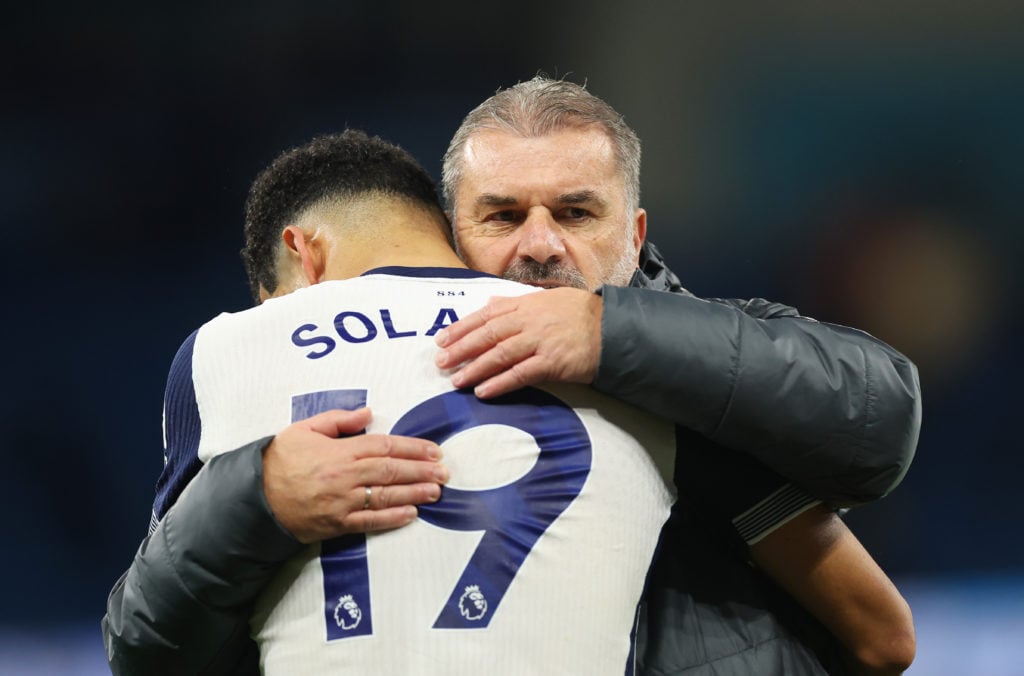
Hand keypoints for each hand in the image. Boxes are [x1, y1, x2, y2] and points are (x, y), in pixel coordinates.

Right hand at [262, 407, 447, 543]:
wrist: (255, 496)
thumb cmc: (281, 459)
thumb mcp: (305, 429)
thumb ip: (338, 419)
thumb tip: (369, 413)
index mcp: (340, 451)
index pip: (384, 446)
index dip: (412, 448)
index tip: (433, 450)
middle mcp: (345, 477)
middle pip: (391, 471)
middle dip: (421, 471)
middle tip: (444, 471)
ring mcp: (342, 502)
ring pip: (386, 496)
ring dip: (414, 493)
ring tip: (436, 491)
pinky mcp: (337, 524)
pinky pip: (370, 521)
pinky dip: (392, 518)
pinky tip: (411, 514)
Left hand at [433, 288, 601, 397]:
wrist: (612, 328)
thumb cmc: (580, 313)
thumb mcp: (547, 298)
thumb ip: (516, 301)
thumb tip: (489, 303)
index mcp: (526, 304)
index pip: (486, 315)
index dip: (461, 328)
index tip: (441, 339)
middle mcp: (529, 321)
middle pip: (487, 335)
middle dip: (461, 349)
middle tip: (441, 362)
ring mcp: (540, 342)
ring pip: (499, 355)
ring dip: (475, 368)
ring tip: (456, 380)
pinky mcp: (551, 363)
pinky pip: (520, 374)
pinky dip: (500, 383)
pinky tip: (483, 391)